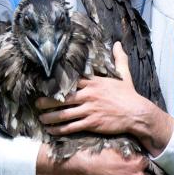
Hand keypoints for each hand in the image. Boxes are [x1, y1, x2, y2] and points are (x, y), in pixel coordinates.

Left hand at [36, 45, 169, 149]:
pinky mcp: (92, 123)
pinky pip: (72, 126)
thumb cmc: (129, 94)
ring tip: (41, 118)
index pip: (70, 81)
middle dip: (47, 101)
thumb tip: (118, 43)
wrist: (137, 113)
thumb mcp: (124, 74)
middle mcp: (89, 95)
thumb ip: (119, 59)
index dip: (56, 83)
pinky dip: (60, 129)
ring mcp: (90, 109)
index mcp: (94, 83)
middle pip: (63, 97)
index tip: (44, 85)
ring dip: (50, 117)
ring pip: (64, 114)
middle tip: (36, 103)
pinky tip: (52, 130)